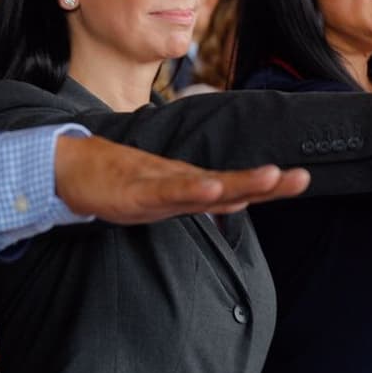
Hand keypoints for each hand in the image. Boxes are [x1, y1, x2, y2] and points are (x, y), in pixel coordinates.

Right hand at [54, 135, 310, 222]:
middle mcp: (181, 182)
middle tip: (301, 177)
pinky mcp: (136, 191)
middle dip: (267, 184)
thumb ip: (196, 202)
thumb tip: (234, 205)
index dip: (267, 187)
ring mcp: (160, 184)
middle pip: (230, 184)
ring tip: (270, 176)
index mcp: (189, 186)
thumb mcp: (162, 198)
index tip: (300, 179)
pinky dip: (190, 190)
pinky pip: (167, 193)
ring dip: (239, 182)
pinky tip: (211, 189)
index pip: (235, 189)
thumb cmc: (117, 181)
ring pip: (205, 185)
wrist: (70, 167)